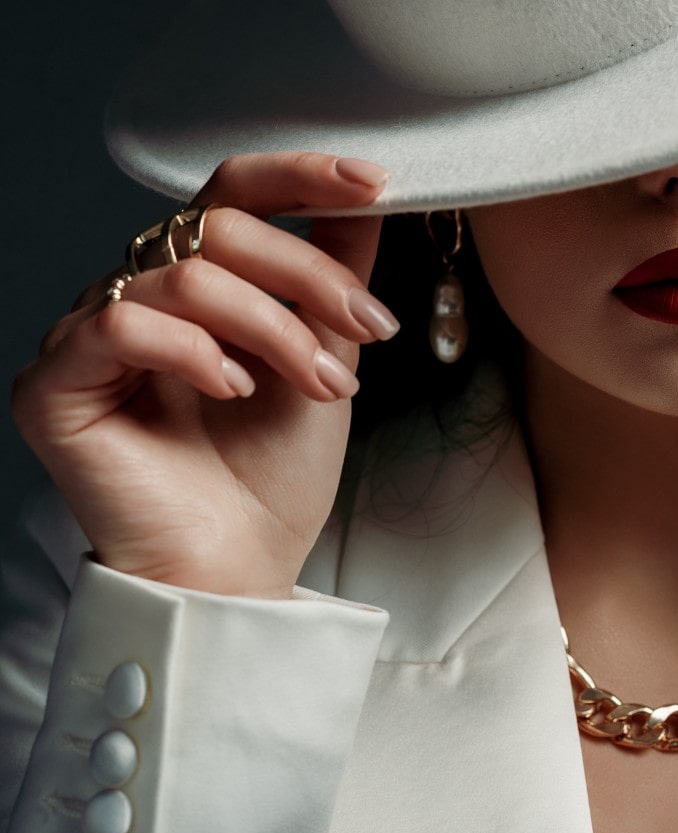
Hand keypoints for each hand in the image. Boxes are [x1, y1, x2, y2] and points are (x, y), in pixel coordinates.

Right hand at [11, 153, 394, 598]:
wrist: (241, 566)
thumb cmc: (273, 472)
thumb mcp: (326, 355)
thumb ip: (336, 277)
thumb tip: (370, 199)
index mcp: (198, 282)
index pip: (235, 193)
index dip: (302, 176)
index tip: (376, 182)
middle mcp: (138, 295)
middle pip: (221, 227)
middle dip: (311, 278)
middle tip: (366, 332)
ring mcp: (91, 336)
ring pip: (189, 275)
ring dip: (275, 328)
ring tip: (320, 383)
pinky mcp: (56, 384)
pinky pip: (122, 323)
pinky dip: (195, 351)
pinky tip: (231, 390)